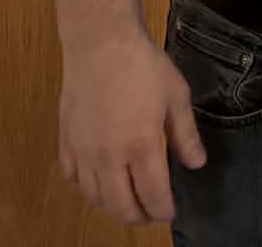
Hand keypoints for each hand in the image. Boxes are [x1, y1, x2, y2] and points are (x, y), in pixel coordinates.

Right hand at [57, 30, 206, 226]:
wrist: (101, 43)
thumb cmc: (143, 66)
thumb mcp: (176, 96)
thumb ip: (185, 135)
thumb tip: (196, 164)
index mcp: (141, 147)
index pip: (152, 196)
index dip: (162, 211)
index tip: (169, 213)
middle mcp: (109, 157)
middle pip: (120, 206)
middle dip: (138, 217)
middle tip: (149, 213)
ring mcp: (84, 151)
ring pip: (94, 197)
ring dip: (112, 206)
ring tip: (126, 200)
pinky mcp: (66, 141)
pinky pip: (71, 178)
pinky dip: (85, 188)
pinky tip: (97, 180)